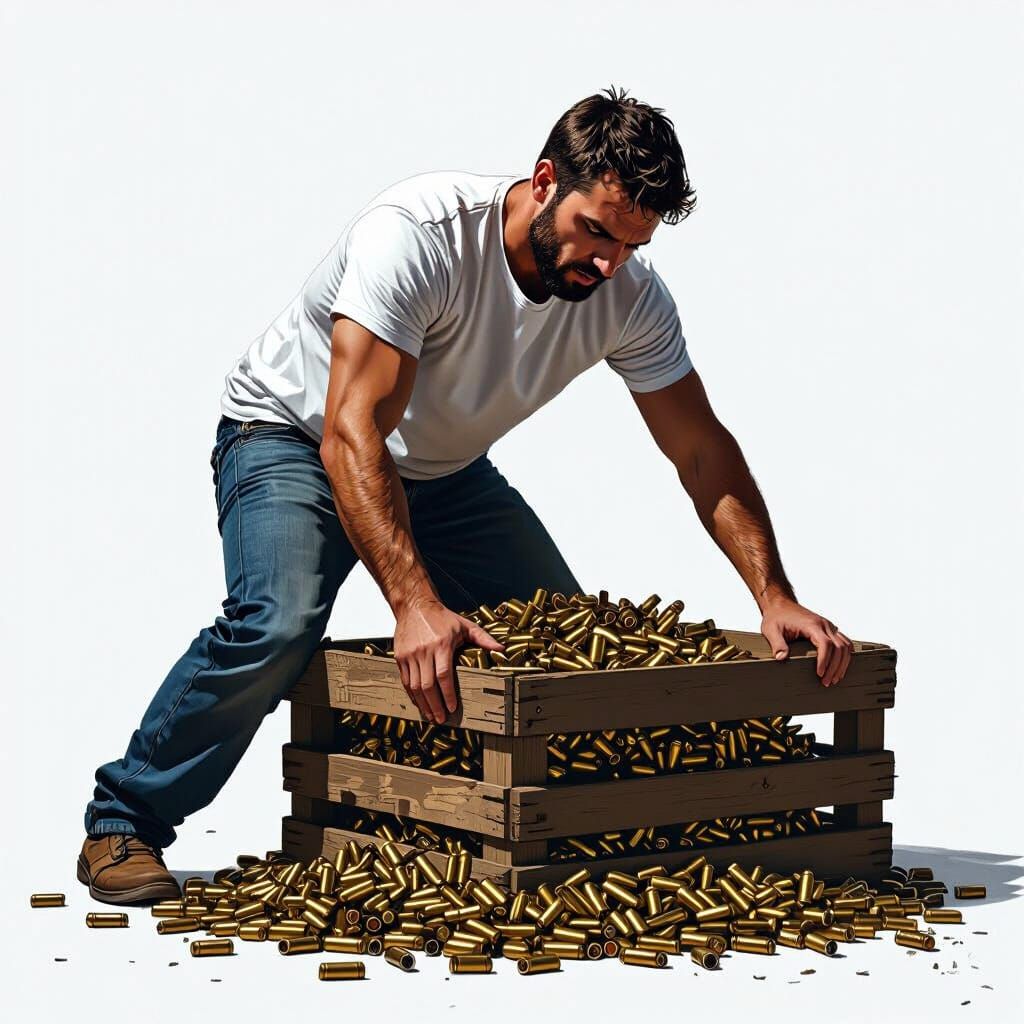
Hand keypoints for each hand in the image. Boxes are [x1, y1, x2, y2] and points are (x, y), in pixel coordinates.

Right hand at [393, 599, 504, 722]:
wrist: (414, 606)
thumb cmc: (440, 617)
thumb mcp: (464, 625)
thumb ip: (483, 638)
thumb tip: (501, 649)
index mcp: (442, 645)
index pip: (444, 675)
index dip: (448, 694)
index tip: (452, 707)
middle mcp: (424, 651)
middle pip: (428, 685)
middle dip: (435, 705)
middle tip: (441, 719)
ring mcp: (410, 655)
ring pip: (415, 686)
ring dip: (423, 704)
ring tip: (431, 715)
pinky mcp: (400, 657)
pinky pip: (406, 680)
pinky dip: (412, 694)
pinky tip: (419, 702)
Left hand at [760, 596, 852, 686]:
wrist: (779, 604)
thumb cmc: (776, 616)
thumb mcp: (771, 630)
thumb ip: (777, 644)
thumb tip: (781, 658)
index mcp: (811, 624)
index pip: (825, 644)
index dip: (825, 660)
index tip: (820, 674)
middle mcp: (823, 624)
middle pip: (839, 647)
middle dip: (835, 667)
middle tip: (827, 682)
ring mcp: (828, 626)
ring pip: (845, 646)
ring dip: (842, 663)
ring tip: (834, 678)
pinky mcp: (828, 629)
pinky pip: (844, 642)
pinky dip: (845, 655)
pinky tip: (841, 666)